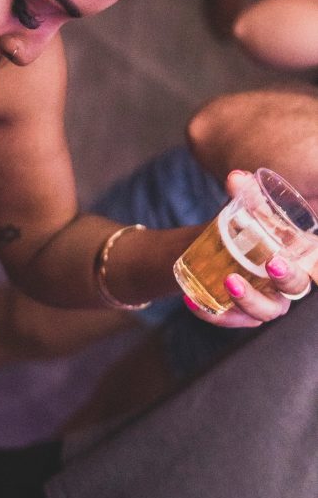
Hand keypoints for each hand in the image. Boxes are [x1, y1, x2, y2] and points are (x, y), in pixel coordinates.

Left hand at [185, 170, 312, 328]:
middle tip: (267, 265)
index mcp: (295, 256)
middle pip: (295, 290)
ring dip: (249, 301)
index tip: (278, 260)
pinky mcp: (243, 314)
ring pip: (265, 312)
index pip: (311, 265)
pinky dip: (214, 314)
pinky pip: (234, 320)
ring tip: (228, 282)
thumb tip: (236, 177)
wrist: (214, 249)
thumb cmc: (244, 228)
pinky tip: (191, 302)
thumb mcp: (243, 210)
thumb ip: (244, 194)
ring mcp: (266, 301)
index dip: (300, 267)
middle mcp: (286, 283)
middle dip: (284, 280)